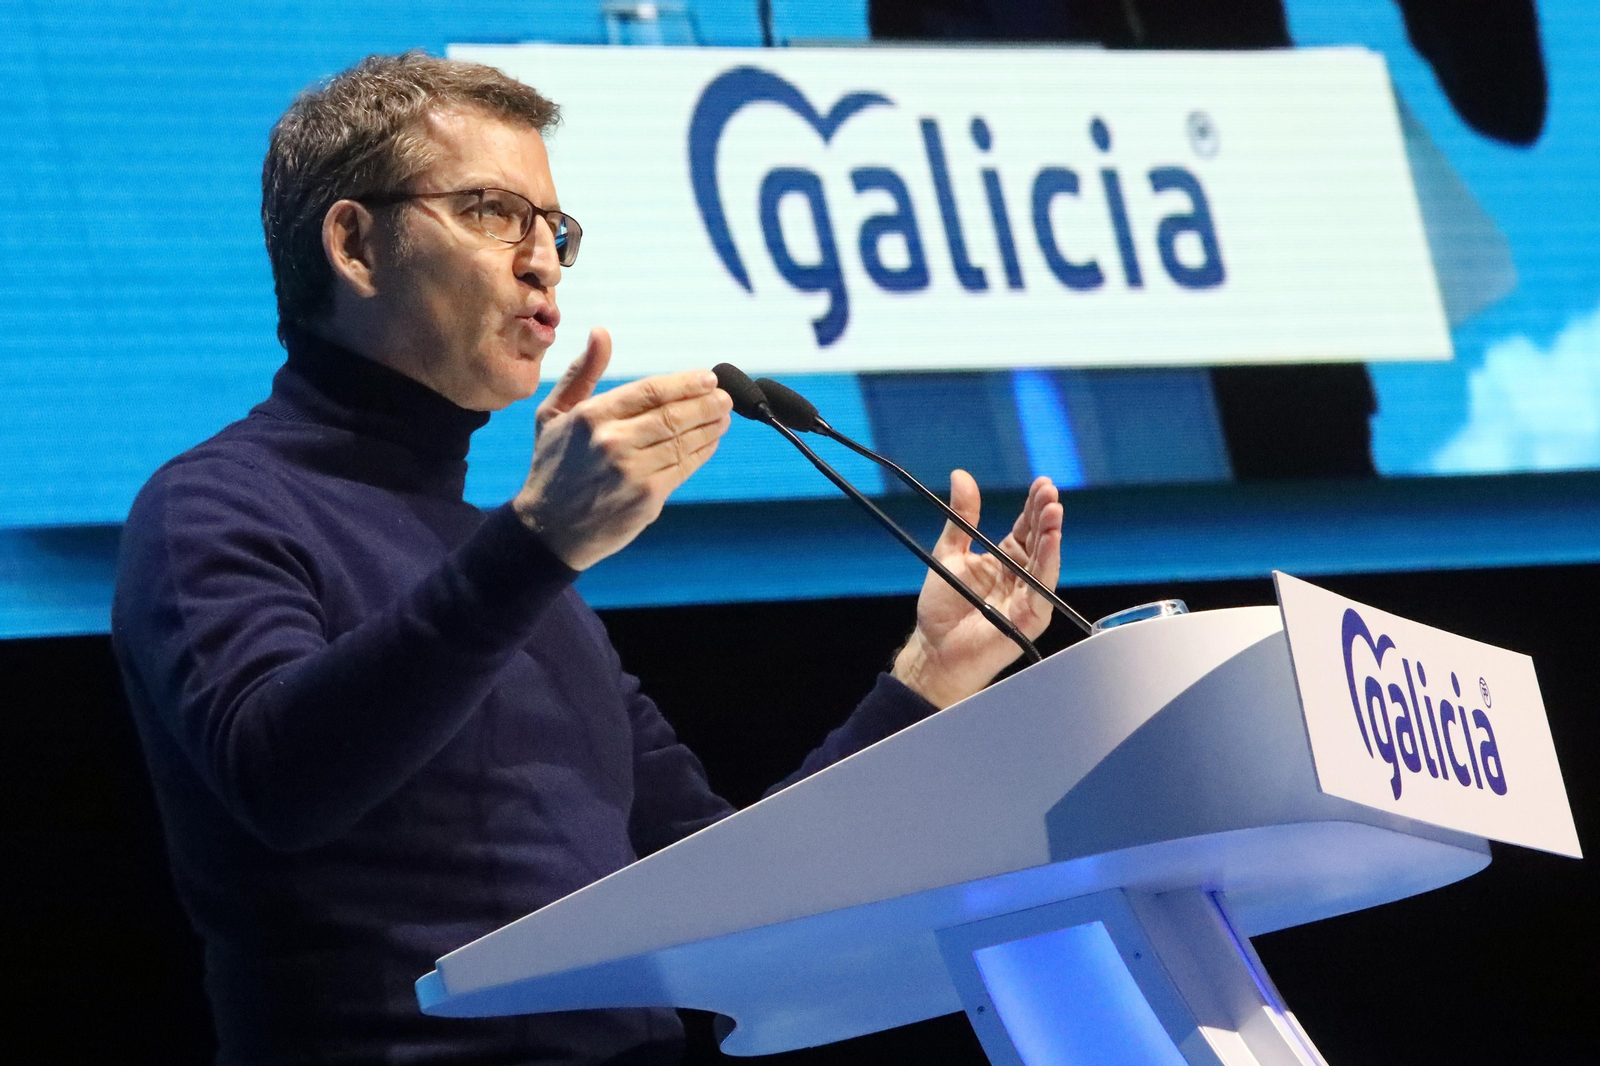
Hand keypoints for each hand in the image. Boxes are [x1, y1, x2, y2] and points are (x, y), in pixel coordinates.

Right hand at [513, 328, 732, 569]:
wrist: (548, 529)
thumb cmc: (553, 466)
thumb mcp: (553, 414)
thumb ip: (581, 372)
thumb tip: (601, 332)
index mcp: (592, 416)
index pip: (650, 390)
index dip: (685, 383)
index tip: (708, 379)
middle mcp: (614, 442)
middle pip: (674, 415)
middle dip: (707, 403)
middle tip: (725, 397)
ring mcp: (632, 472)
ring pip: (684, 441)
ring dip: (710, 426)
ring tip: (724, 416)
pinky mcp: (647, 498)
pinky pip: (684, 468)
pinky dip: (702, 452)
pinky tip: (711, 441)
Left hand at [892, 472, 1062, 708]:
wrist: (933, 648)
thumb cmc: (941, 607)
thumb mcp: (950, 552)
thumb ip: (961, 516)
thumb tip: (961, 475)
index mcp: (1004, 559)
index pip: (1026, 528)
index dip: (1034, 506)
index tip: (1042, 483)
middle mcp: (1021, 576)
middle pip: (1040, 540)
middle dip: (1046, 514)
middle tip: (1049, 490)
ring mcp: (1028, 597)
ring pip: (1046, 560)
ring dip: (1052, 535)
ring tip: (1054, 510)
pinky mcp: (1031, 617)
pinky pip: (1042, 588)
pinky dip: (1048, 563)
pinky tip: (1051, 541)